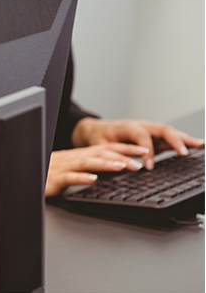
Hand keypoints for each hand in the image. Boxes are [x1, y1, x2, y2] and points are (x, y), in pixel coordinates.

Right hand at [45, 143, 148, 196]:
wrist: (25, 177)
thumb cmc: (46, 174)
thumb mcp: (70, 170)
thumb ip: (87, 169)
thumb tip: (108, 171)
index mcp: (78, 156)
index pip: (104, 148)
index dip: (124, 148)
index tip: (142, 150)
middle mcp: (72, 159)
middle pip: (98, 153)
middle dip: (120, 155)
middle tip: (140, 161)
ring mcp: (63, 168)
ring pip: (86, 163)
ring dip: (105, 164)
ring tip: (121, 167)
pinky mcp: (54, 180)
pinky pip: (68, 177)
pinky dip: (81, 178)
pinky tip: (92, 180)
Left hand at [71, 118, 204, 169]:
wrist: (98, 130)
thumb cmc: (100, 137)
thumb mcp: (100, 146)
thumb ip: (113, 154)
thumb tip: (126, 165)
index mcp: (128, 126)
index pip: (142, 135)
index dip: (147, 150)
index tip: (148, 166)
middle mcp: (143, 125)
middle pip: (162, 129)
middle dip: (175, 140)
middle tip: (184, 152)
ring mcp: (151, 131)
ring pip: (171, 132)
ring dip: (186, 139)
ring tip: (201, 145)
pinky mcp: (157, 138)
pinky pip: (172, 138)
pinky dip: (186, 141)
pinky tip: (199, 145)